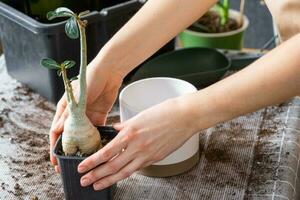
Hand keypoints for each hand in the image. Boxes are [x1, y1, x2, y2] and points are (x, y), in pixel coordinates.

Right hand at [49, 63, 123, 170]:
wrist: (109, 71)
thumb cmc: (89, 79)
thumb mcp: (76, 97)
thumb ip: (68, 114)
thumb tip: (57, 131)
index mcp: (64, 109)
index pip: (56, 131)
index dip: (54, 146)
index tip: (54, 161)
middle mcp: (74, 114)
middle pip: (70, 136)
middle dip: (69, 150)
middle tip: (69, 165)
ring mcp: (87, 115)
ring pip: (83, 135)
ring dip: (83, 147)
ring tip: (85, 160)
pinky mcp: (99, 115)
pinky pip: (97, 130)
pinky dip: (96, 139)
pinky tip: (98, 148)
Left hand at [77, 97, 196, 189]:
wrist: (185, 117)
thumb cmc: (164, 112)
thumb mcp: (139, 116)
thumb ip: (125, 126)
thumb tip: (116, 130)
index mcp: (130, 133)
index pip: (106, 152)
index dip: (92, 162)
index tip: (82, 167)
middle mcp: (137, 146)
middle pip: (112, 166)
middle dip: (96, 175)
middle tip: (85, 181)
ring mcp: (147, 154)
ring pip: (123, 172)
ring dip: (108, 180)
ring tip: (97, 185)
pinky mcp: (155, 159)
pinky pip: (137, 169)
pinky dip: (125, 174)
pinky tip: (118, 176)